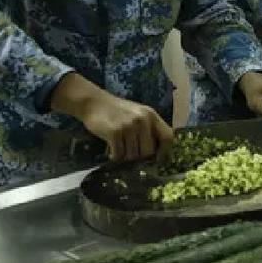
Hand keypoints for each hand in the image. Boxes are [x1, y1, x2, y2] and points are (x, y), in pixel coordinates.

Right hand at [50, 73, 172, 161]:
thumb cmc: (117, 111)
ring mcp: (129, 125)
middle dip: (139, 156)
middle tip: (129, 153)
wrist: (94, 102)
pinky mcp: (115, 132)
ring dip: (124, 156)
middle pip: (148, 151)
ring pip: (133, 155)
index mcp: (151, 115)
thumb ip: (148, 129)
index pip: (168, 136)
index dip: (165, 152)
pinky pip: (119, 155)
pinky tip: (110, 150)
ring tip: (118, 147)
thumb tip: (156, 155)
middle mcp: (142, 120)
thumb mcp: (138, 114)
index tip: (157, 160)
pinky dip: (114, 156)